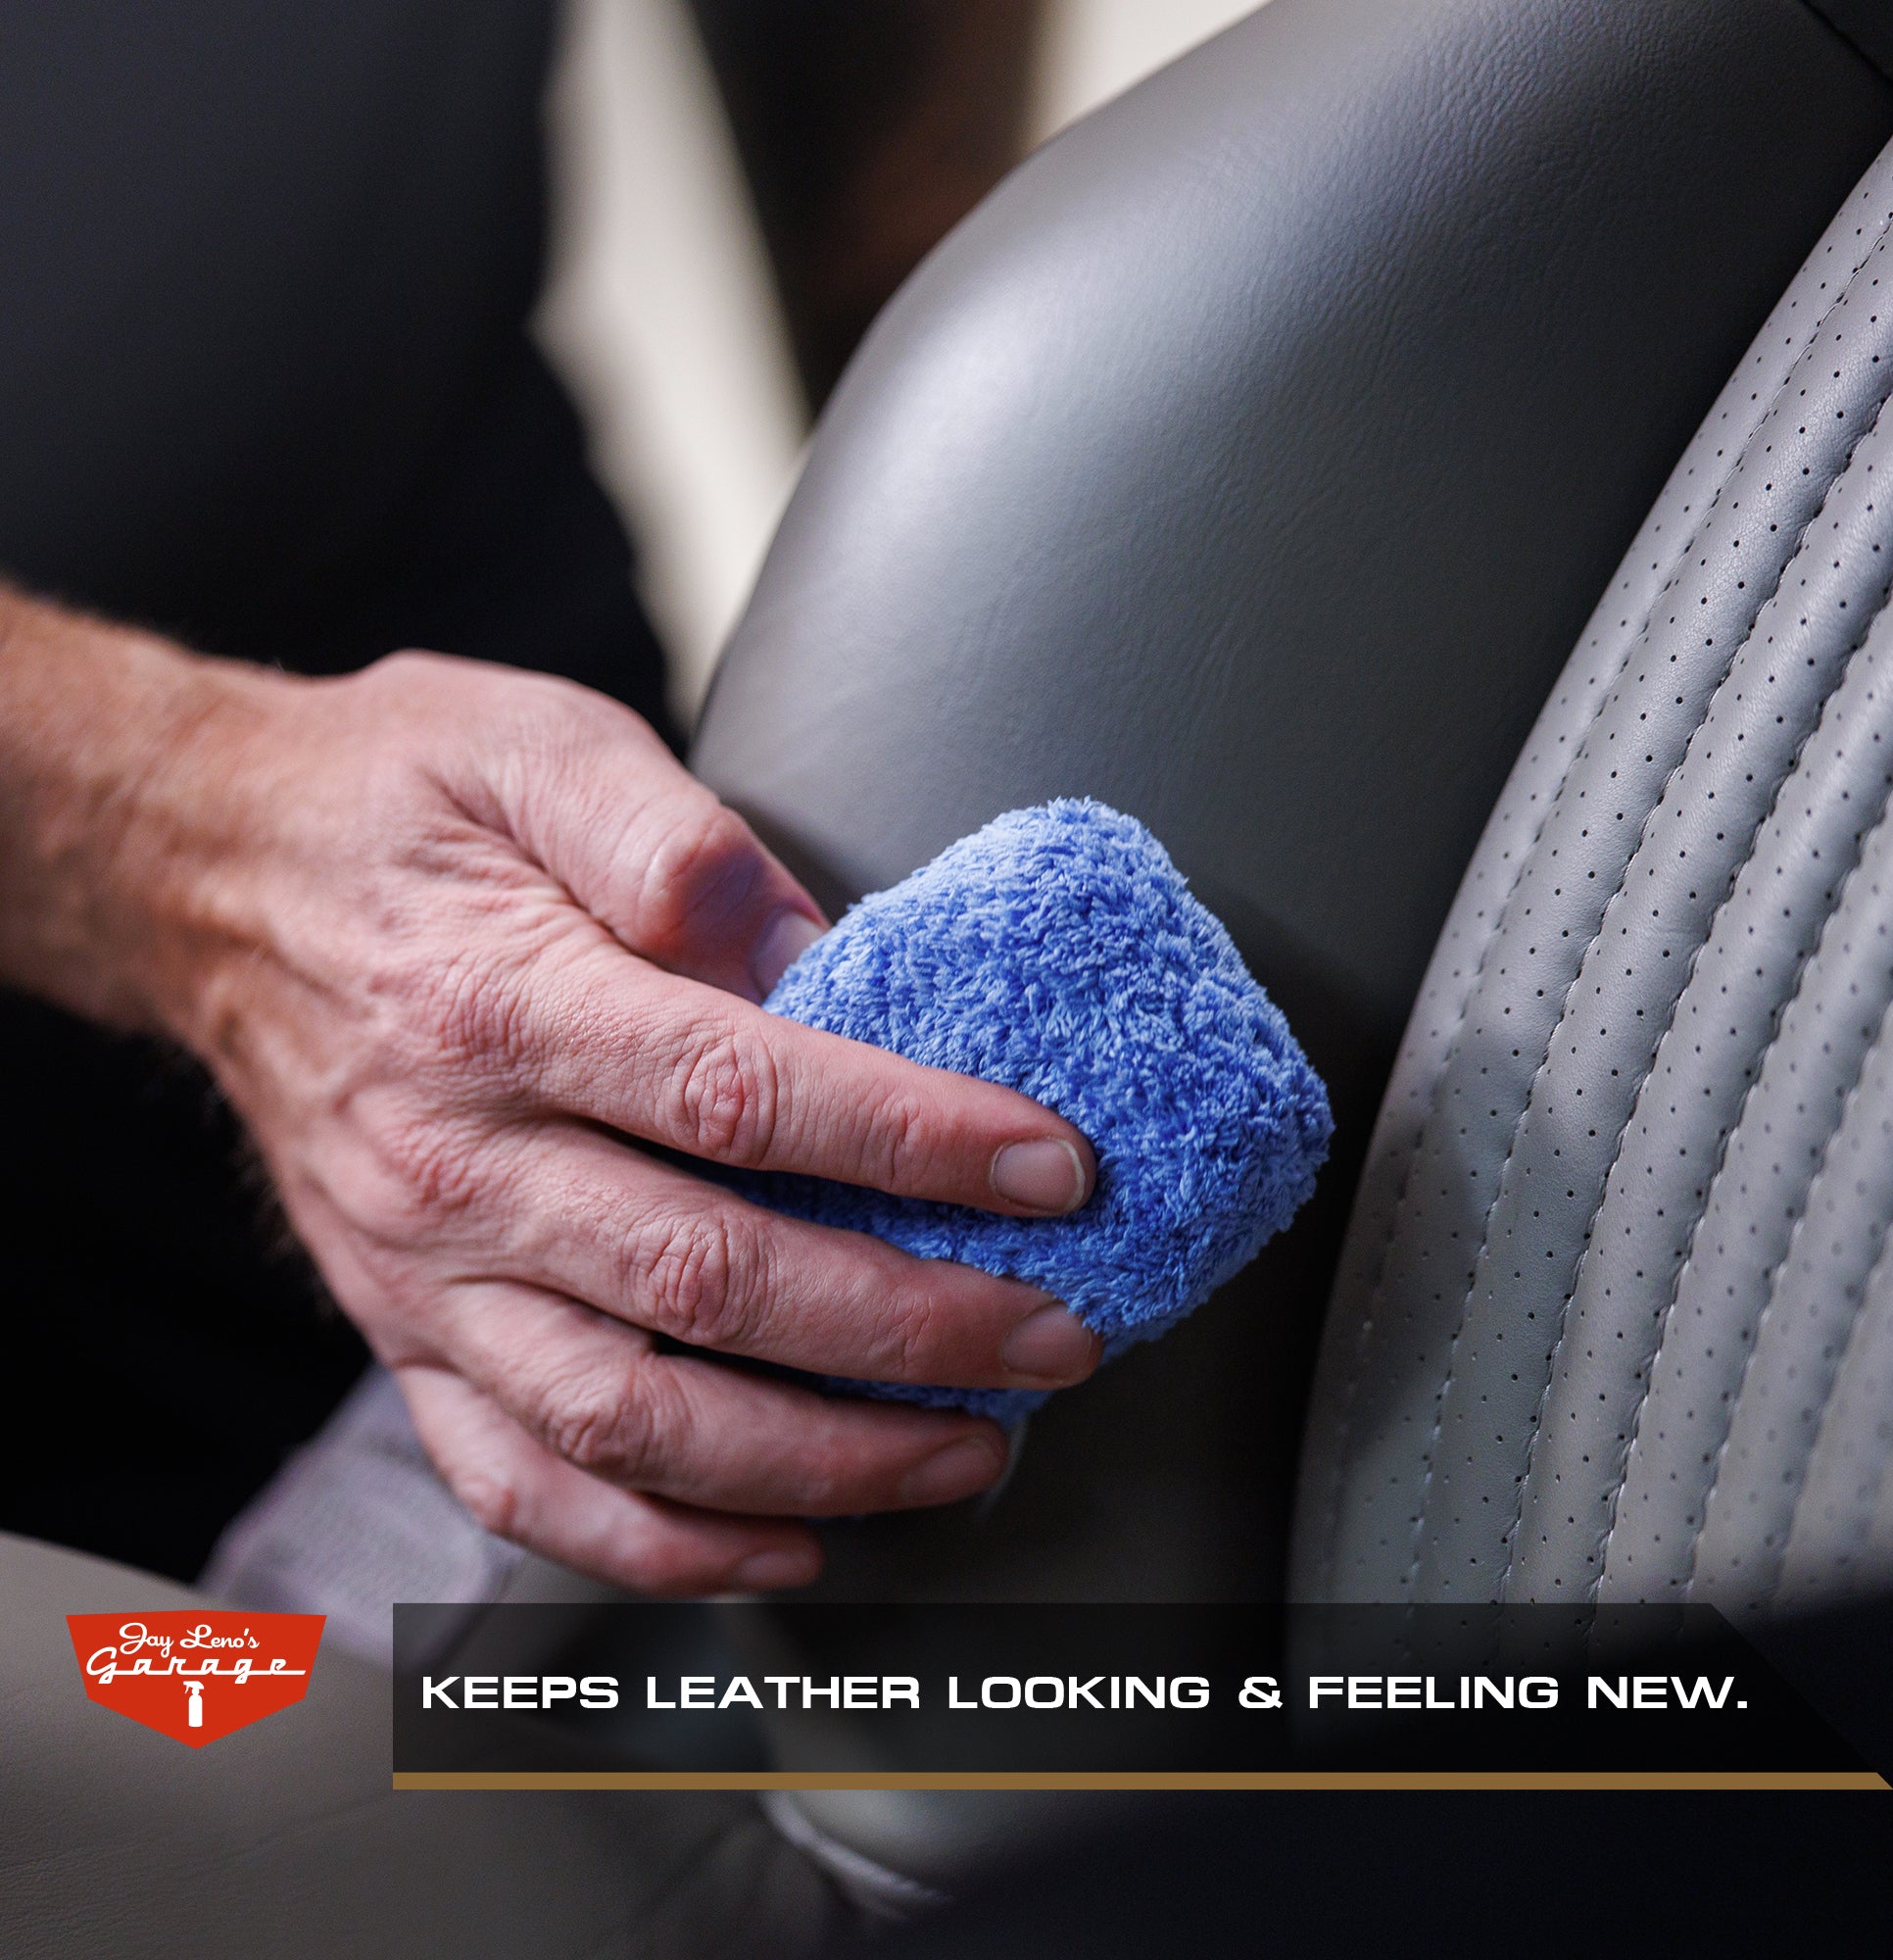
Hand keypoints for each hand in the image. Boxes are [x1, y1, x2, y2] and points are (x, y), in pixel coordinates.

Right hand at [7, 627, 1096, 1593]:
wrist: (211, 877)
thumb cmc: (392, 804)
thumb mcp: (532, 742)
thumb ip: (672, 837)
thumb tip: (811, 957)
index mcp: (498, 1004)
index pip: (740, 1098)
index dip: (910, 1143)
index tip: (1045, 1168)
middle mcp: (453, 1161)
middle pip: (709, 1282)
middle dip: (908, 1327)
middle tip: (1051, 1335)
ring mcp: (419, 1270)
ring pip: (629, 1417)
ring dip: (817, 1457)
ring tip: (965, 1451)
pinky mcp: (402, 1331)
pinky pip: (518, 1480)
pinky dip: (658, 1540)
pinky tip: (786, 1536)